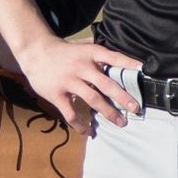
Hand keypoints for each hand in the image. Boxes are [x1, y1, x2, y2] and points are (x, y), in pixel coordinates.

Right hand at [13, 35, 141, 133]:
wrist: (35, 52)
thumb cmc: (63, 51)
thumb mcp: (81, 46)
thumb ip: (98, 53)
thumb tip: (121, 59)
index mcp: (90, 53)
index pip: (113, 57)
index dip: (128, 63)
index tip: (143, 71)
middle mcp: (81, 67)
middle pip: (106, 84)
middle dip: (123, 97)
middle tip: (136, 108)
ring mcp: (69, 81)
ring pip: (92, 99)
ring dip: (108, 113)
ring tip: (121, 123)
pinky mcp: (57, 94)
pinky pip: (71, 113)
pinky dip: (80, 124)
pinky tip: (88, 131)